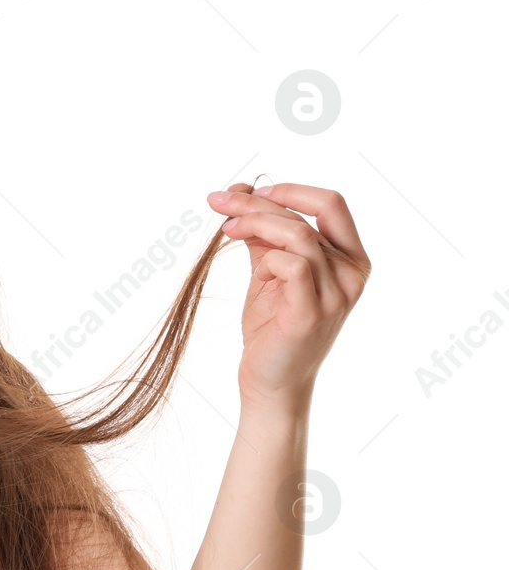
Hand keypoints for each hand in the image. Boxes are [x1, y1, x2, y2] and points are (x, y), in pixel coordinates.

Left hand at [206, 183, 371, 407]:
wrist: (269, 379)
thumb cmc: (271, 325)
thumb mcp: (268, 271)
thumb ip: (263, 235)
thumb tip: (240, 192)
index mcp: (350, 258)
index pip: (331, 204)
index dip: (289, 189)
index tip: (245, 190)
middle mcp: (352, 274)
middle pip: (310, 215)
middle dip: (258, 201)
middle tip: (218, 202)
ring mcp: (336, 295)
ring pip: (298, 235)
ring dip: (254, 224)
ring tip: (226, 230)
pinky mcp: (312, 313)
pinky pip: (291, 265)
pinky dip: (266, 258)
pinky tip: (254, 272)